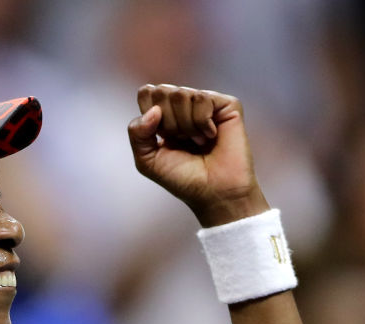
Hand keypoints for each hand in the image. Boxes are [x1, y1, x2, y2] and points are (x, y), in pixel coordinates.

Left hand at [127, 84, 268, 226]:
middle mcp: (184, 104)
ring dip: (185, 125)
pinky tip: (211, 136)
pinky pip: (202, 98)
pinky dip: (202, 122)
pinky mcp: (227, 104)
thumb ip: (137, 133)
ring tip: (197, 141)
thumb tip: (154, 110)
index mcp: (163, 114)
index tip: (162, 138)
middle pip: (161, 91)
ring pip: (181, 94)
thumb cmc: (182, 178)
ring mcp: (206, 103)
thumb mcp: (147, 160)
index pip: (147, 92)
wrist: (213, 192)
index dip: (149, 114)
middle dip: (167, 122)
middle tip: (181, 141)